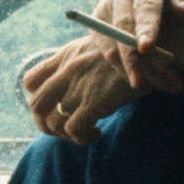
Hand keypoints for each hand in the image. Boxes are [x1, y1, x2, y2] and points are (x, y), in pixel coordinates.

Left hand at [21, 35, 139, 144]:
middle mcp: (67, 69)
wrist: (153, 49)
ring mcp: (79, 85)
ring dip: (66, 135)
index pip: (30, 81)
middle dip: (47, 125)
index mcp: (66, 55)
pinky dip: (82, 138)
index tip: (56, 108)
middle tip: (66, 130)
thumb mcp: (101, 46)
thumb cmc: (133, 52)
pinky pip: (73, 129)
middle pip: (36, 106)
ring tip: (87, 132)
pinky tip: (97, 132)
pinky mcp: (95, 100)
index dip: (38, 99)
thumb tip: (81, 83)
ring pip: (53, 122)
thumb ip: (83, 62)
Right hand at [94, 0, 183, 91]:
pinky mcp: (96, 23)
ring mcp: (104, 5)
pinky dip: (120, 68)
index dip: (146, 28)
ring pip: (110, 42)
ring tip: (151, 87)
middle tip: (142, 83)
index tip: (146, 49)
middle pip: (122, 27)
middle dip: (131, 57)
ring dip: (127, 68)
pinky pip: (104, 50)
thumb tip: (182, 12)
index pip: (145, 6)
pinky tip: (142, 80)